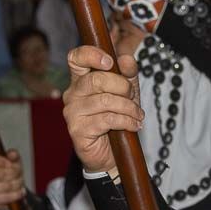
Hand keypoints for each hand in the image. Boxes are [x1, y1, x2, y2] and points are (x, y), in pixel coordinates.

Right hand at [0, 150, 25, 209]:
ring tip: (20, 183)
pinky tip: (18, 192)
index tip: (10, 164)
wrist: (6, 186)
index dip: (0, 161)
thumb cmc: (8, 171)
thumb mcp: (12, 160)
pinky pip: (0, 200)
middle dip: (12, 174)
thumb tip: (12, 154)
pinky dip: (12, 196)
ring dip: (14, 185)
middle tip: (19, 174)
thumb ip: (13, 155)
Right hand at [63, 47, 144, 173]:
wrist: (113, 154)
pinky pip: (107, 119)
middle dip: (123, 87)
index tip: (109, 62)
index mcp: (81, 80)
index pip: (76, 58)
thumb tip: (126, 58)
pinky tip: (134, 125)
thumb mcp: (127, 92)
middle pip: (96, 79)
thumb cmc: (117, 119)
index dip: (91, 55)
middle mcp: (72, 94)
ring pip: (105, 101)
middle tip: (133, 97)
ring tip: (137, 115)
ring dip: (128, 108)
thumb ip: (128, 74)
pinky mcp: (78, 130)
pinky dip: (126, 121)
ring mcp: (72, 113)